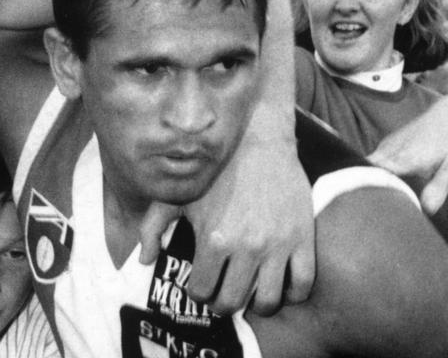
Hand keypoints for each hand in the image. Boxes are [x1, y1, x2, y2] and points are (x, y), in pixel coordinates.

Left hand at [149, 134, 314, 315]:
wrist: (258, 141)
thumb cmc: (215, 171)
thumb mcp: (179, 196)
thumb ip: (154, 227)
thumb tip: (144, 259)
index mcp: (213, 240)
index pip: (201, 291)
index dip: (198, 292)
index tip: (201, 287)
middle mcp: (246, 247)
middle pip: (232, 302)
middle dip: (222, 304)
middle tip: (222, 295)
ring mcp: (277, 245)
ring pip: (268, 301)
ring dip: (256, 305)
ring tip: (250, 293)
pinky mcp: (302, 238)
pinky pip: (303, 284)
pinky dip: (293, 294)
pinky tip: (281, 286)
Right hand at [369, 88, 447, 213]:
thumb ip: (438, 189)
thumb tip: (426, 210)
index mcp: (408, 159)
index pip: (378, 176)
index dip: (370, 191)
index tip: (371, 206)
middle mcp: (394, 150)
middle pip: (367, 170)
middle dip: (364, 186)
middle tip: (367, 205)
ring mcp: (390, 143)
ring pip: (368, 162)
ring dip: (366, 177)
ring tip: (370, 195)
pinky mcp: (391, 141)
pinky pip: (374, 156)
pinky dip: (372, 168)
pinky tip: (377, 179)